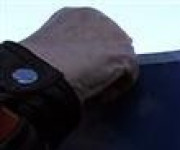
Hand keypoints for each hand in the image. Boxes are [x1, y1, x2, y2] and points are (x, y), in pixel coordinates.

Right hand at [20, 7, 137, 102]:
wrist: (42, 72)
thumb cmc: (40, 66)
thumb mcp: (54, 49)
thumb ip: (73, 49)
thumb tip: (82, 63)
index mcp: (78, 15)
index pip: (98, 37)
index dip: (93, 57)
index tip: (86, 72)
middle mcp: (99, 19)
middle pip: (114, 47)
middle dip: (107, 66)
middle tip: (93, 83)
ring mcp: (114, 34)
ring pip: (122, 63)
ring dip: (111, 78)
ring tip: (92, 90)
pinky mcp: (124, 53)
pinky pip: (128, 77)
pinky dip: (115, 89)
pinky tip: (98, 94)